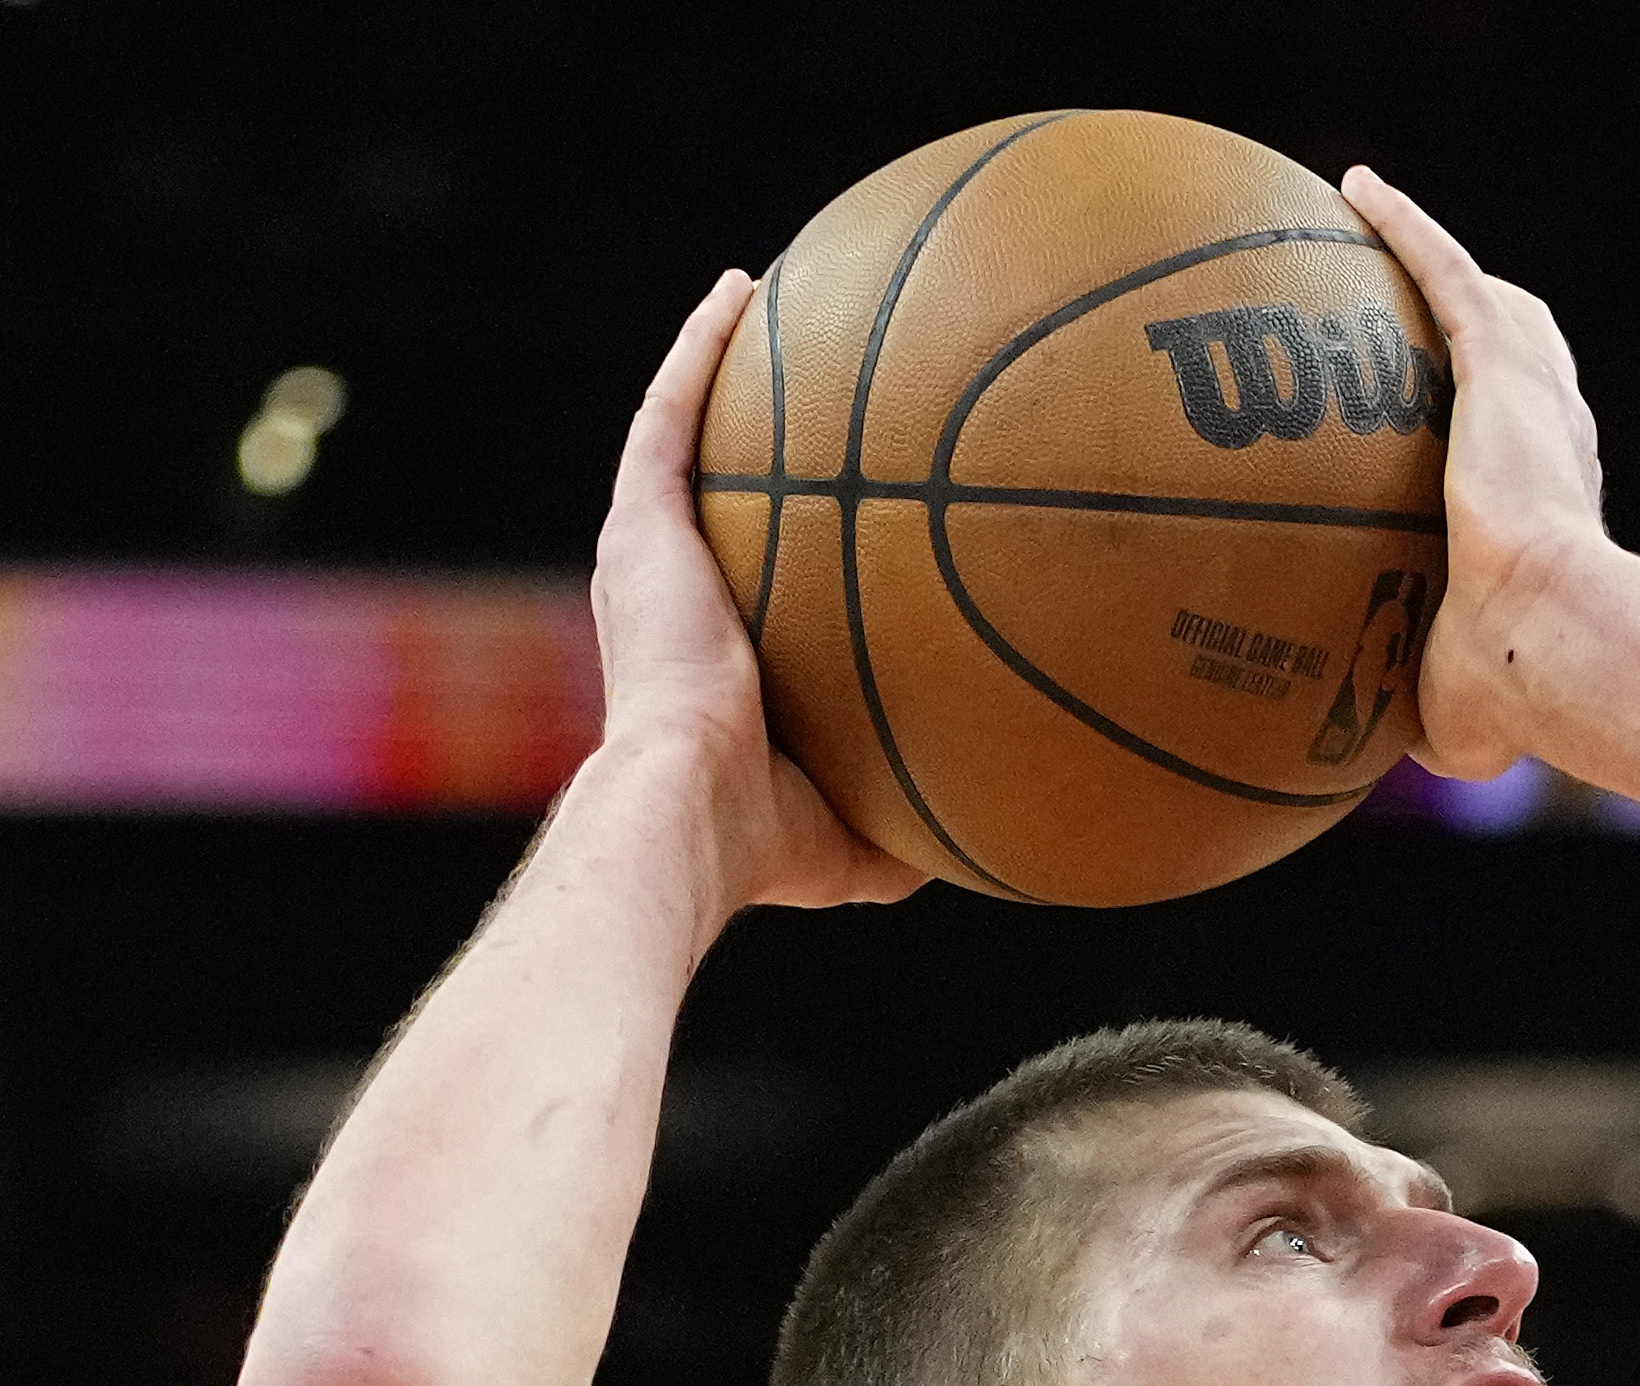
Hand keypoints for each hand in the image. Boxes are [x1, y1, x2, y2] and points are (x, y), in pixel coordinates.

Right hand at [588, 275, 914, 911]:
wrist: (691, 814)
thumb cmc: (768, 840)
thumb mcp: (864, 836)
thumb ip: (919, 823)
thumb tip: (1001, 842)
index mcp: (712, 656)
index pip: (753, 575)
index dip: (789, 532)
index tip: (843, 497)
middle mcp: (672, 592)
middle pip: (716, 490)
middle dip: (758, 436)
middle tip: (813, 381)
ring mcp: (648, 555)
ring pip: (682, 434)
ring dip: (719, 362)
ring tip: (766, 298)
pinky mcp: (638, 528)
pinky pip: (671, 417)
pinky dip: (702, 350)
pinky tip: (740, 289)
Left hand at [1336, 168, 1614, 780]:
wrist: (1556, 640)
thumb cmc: (1519, 694)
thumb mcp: (1458, 713)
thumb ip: (1419, 714)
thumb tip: (1363, 764)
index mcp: (1553, 517)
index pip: (1532, 458)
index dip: (1503, 438)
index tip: (1467, 439)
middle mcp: (1554, 443)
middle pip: (1523, 366)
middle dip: (1483, 338)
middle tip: (1436, 323)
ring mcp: (1530, 399)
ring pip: (1488, 307)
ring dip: (1441, 268)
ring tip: (1380, 230)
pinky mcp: (1501, 364)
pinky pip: (1440, 272)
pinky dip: (1404, 227)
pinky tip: (1354, 187)